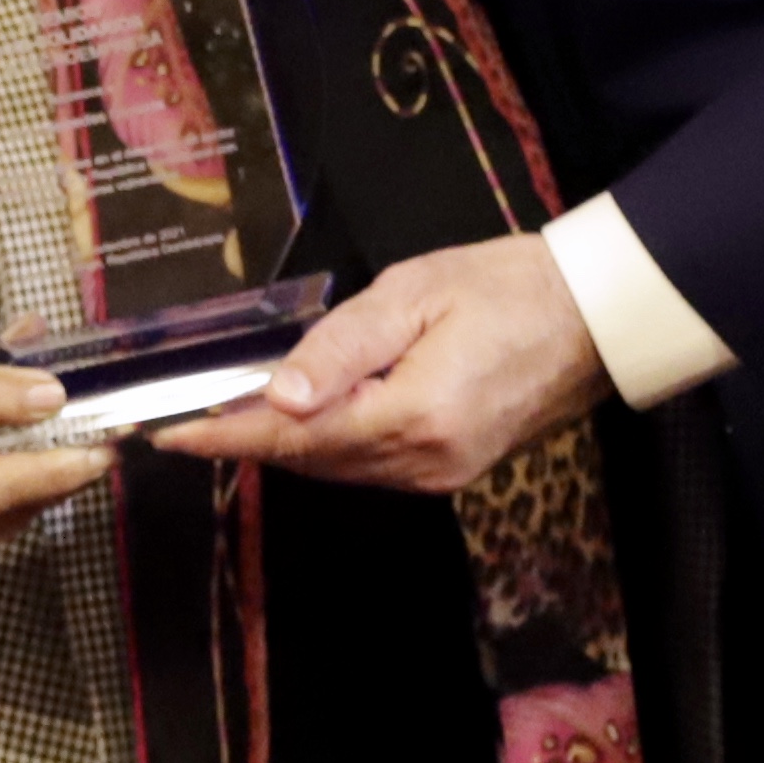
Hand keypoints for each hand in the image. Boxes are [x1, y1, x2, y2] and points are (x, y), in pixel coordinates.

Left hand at [159, 232, 606, 493]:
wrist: (596, 317)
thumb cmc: (509, 288)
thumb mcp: (415, 294)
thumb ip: (340, 347)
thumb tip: (278, 398)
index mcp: (412, 416)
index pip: (292, 437)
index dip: (224, 437)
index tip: (167, 435)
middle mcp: (423, 462)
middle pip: (309, 459)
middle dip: (247, 436)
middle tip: (190, 409)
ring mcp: (441, 474)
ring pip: (337, 466)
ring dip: (287, 441)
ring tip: (237, 409)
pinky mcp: (453, 470)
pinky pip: (371, 465)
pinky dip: (330, 443)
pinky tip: (309, 414)